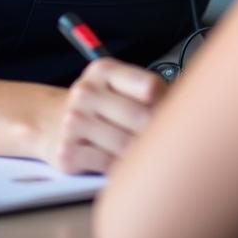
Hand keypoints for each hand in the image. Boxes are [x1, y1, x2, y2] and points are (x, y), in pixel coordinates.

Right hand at [40, 59, 166, 173]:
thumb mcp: (119, 85)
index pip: (150, 87)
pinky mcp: (67, 151)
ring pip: (125, 144)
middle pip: (140, 117)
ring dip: (140, 153)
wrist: (52, 121)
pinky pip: (107, 164)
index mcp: (104, 69)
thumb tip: (185, 111)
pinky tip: (123, 163)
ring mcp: (73, 121)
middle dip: (157, 132)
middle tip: (165, 140)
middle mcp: (85, 91)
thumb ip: (150, 92)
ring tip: (145, 152)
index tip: (170, 115)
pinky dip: (120, 167)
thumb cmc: (101, 105)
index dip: (166, 104)